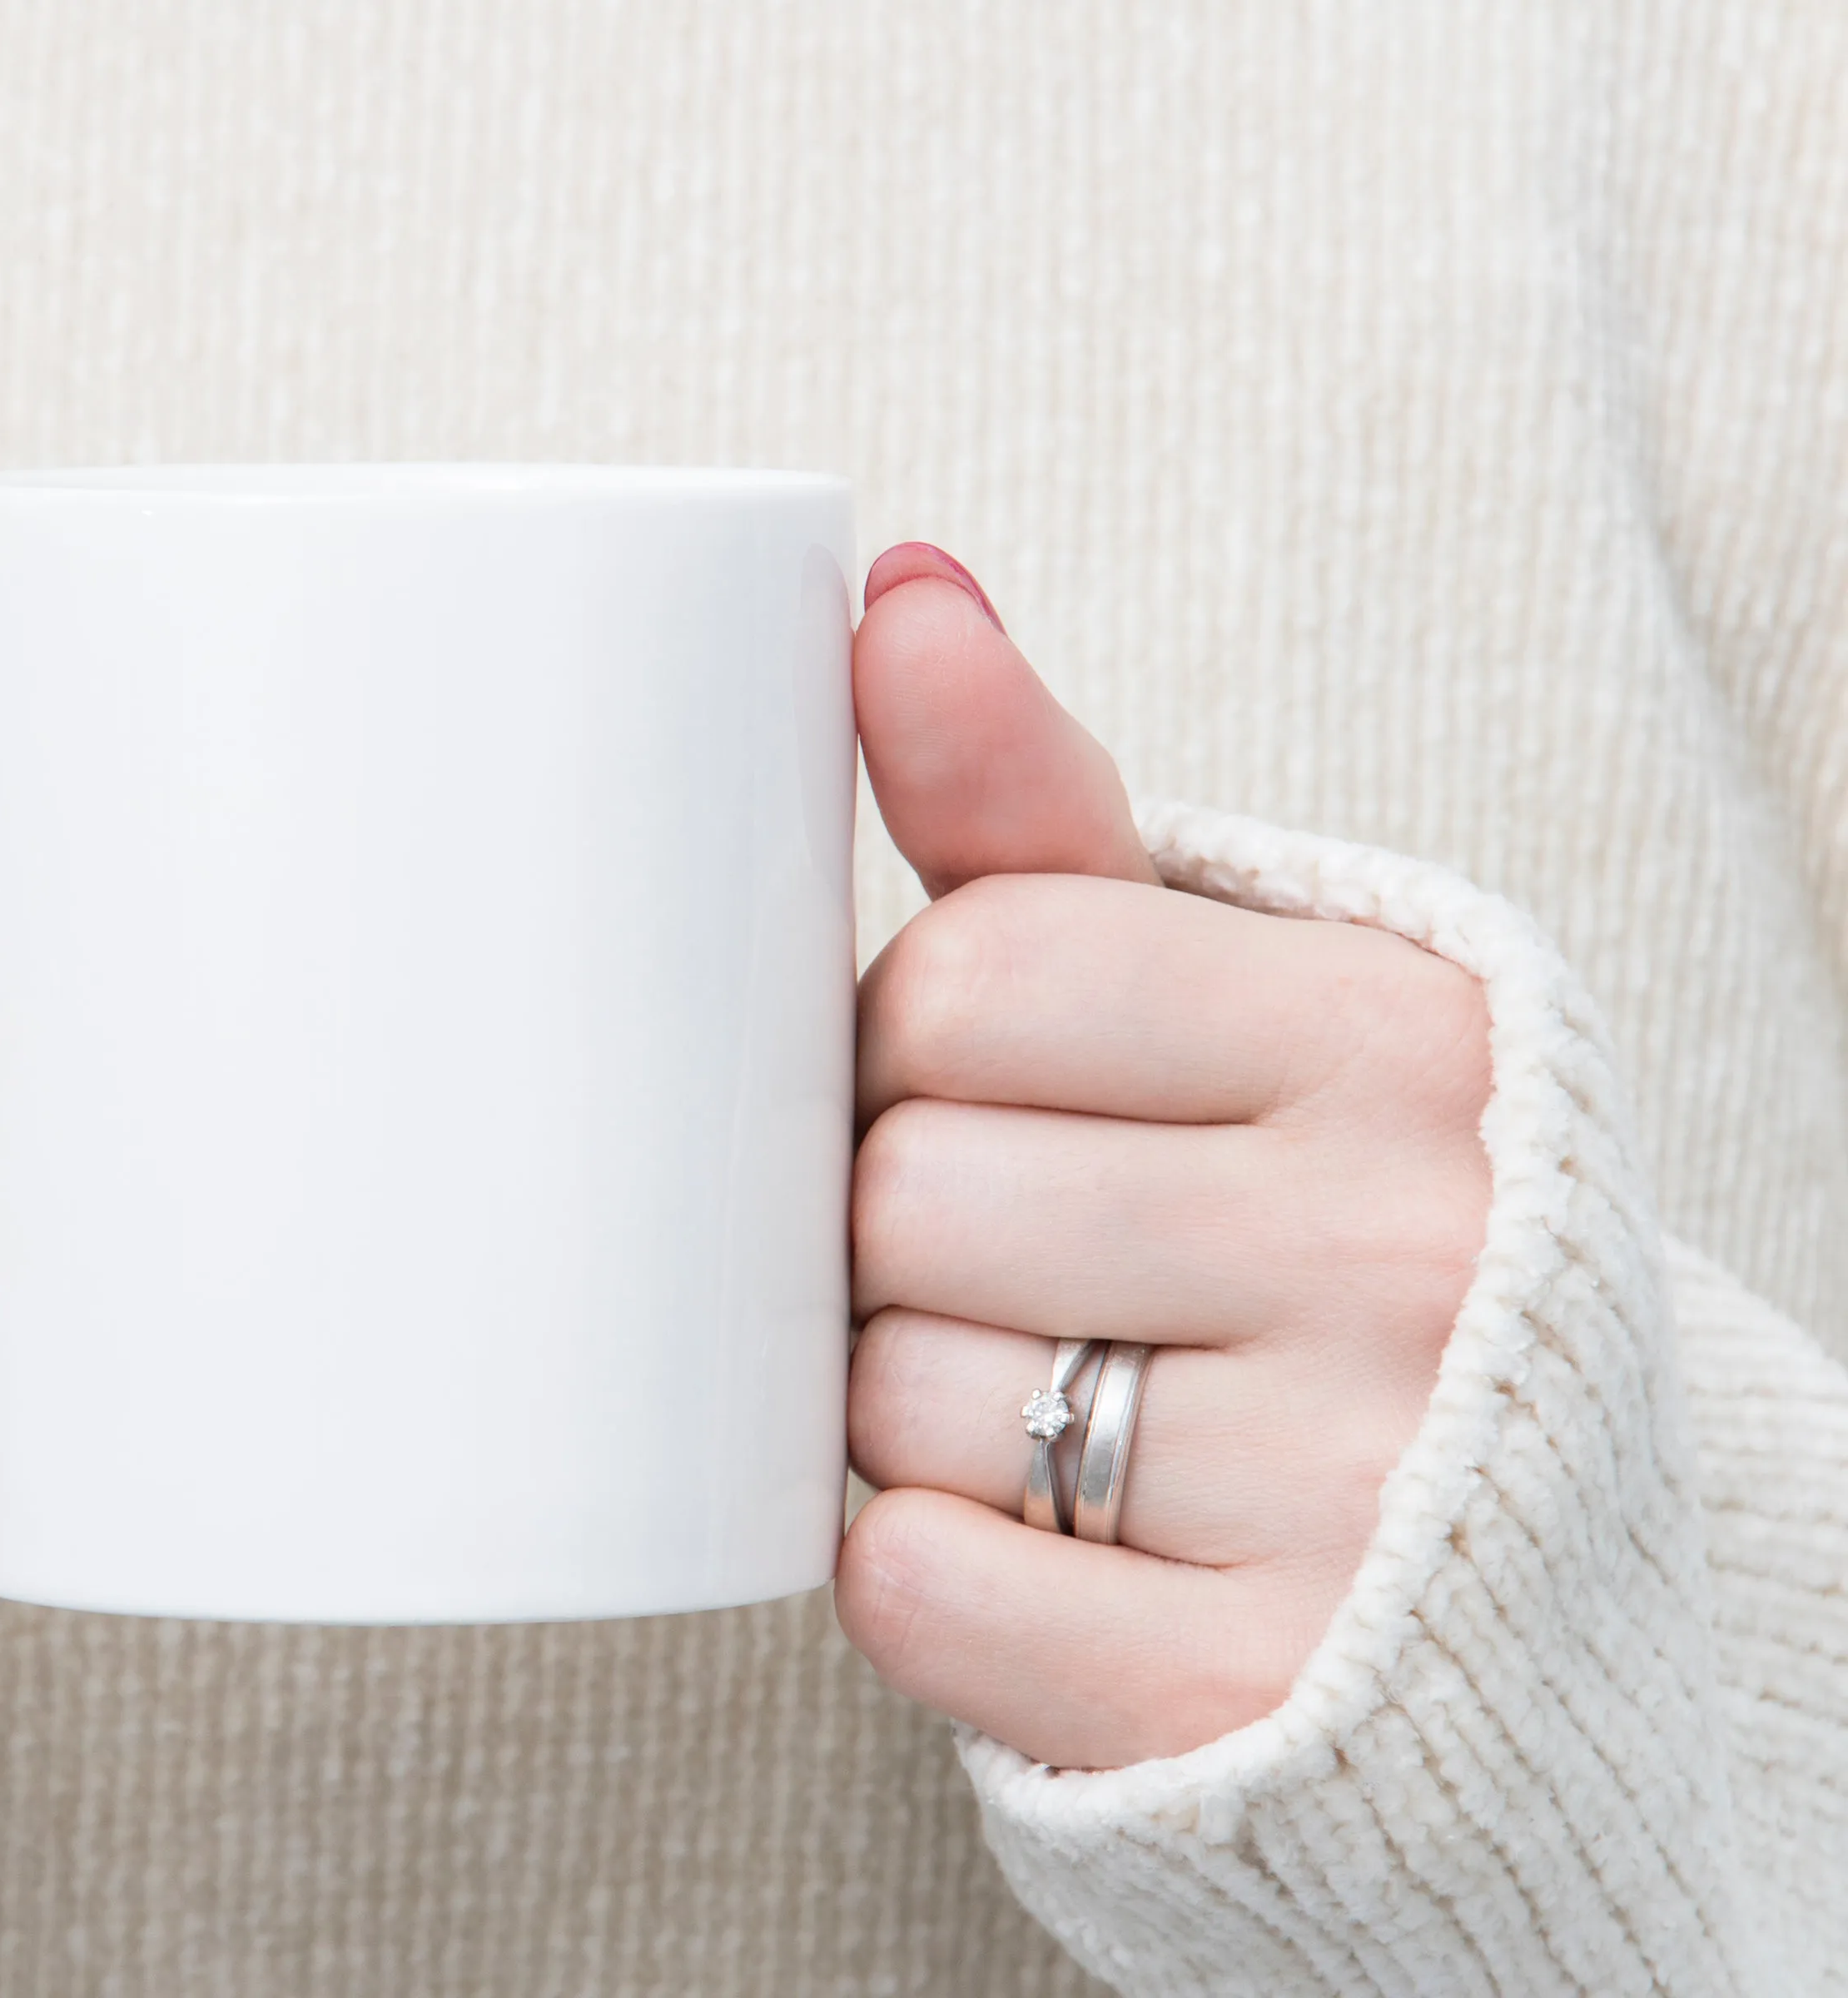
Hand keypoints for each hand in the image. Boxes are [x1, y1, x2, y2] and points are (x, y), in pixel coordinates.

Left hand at [834, 544, 1490, 1768]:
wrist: (1509, 1580)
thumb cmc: (1314, 1233)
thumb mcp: (1229, 1001)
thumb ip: (1042, 808)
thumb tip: (897, 587)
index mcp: (1405, 1039)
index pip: (969, 974)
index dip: (905, 1044)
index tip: (979, 1094)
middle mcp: (1414, 1257)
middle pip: (901, 1191)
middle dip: (891, 1233)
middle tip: (1002, 1268)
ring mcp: (1356, 1499)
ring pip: (885, 1393)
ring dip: (896, 1402)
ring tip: (1036, 1400)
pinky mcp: (1257, 1705)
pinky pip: (911, 1587)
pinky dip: (915, 1566)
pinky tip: (1034, 1540)